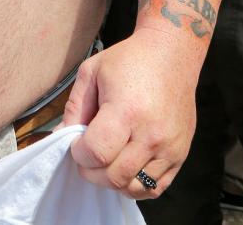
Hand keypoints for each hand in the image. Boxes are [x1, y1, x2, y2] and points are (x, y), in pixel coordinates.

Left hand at [64, 29, 199, 199]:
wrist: (172, 54)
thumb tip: (61, 139)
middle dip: (91, 170)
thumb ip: (74, 108)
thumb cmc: (129, 60)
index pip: (95, 154)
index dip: (78, 152)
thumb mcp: (92, 72)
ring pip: (132, 188)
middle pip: (112, 177)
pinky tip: (127, 165)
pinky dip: (135, 184)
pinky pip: (154, 189)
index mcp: (126, 111)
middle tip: (89, 152)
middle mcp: (151, 134)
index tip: (78, 140)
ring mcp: (169, 147)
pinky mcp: (180, 154)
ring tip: (108, 159)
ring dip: (112, 180)